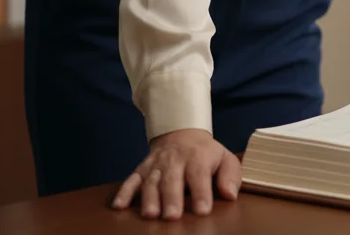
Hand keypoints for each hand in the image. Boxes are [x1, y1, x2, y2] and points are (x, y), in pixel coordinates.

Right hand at [111, 128, 241, 219]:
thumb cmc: (206, 153)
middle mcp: (174, 161)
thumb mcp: (225, 158)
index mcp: (198, 158)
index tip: (203, 210)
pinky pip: (131, 180)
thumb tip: (230, 194)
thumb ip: (230, 176)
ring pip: (151, 182)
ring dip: (149, 198)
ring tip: (150, 215)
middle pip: (172, 180)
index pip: (199, 175)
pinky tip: (119, 206)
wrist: (181, 133)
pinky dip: (124, 192)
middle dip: (171, 198)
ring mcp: (156, 166)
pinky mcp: (141, 170)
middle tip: (172, 216)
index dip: (201, 193)